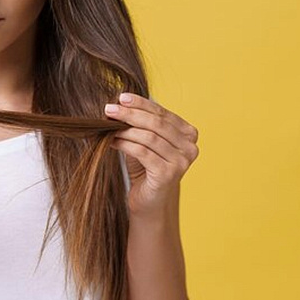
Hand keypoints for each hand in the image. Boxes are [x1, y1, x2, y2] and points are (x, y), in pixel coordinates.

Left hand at [103, 92, 198, 217]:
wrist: (149, 201)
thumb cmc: (146, 168)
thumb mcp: (145, 141)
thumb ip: (140, 123)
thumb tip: (120, 103)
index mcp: (189, 134)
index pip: (162, 113)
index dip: (141, 103)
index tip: (121, 98)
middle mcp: (190, 147)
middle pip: (156, 123)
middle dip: (130, 114)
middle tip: (109, 109)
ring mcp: (182, 162)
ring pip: (149, 137)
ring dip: (125, 129)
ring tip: (108, 126)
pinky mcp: (168, 174)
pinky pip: (143, 152)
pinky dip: (125, 144)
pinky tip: (112, 141)